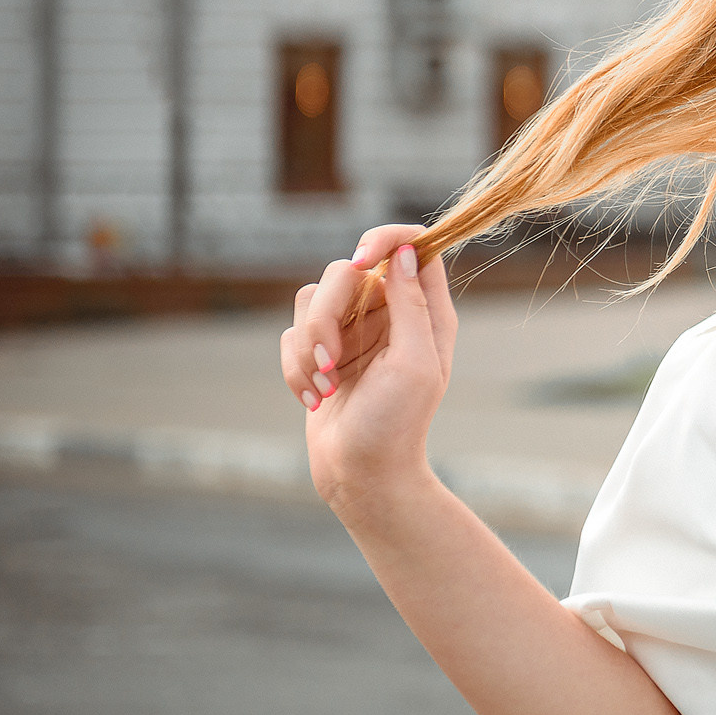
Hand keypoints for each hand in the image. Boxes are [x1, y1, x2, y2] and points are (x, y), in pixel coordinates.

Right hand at [279, 224, 457, 510]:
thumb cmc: (398, 424)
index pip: (413, 245)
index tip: (361, 261)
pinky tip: (313, 398)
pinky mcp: (319, 351)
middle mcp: (389, 313)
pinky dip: (295, 368)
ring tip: (323, 386)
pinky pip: (291, 334)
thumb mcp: (415, 363)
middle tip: (332, 361)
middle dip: (326, 317)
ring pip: (311, 300)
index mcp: (425, 311)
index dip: (385, 239)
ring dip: (307, 348)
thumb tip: (406, 252)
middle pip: (345, 271)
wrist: (362, 475)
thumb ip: (411, 305)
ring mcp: (352, 330)